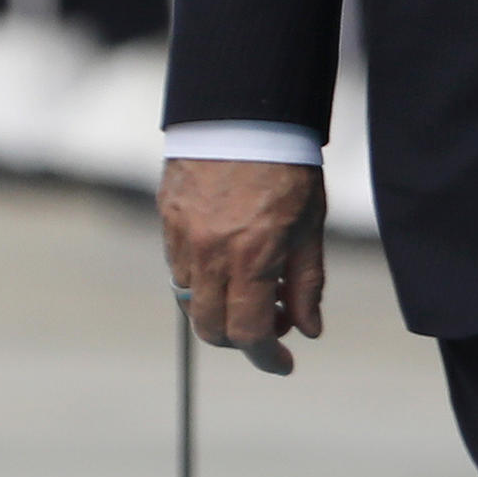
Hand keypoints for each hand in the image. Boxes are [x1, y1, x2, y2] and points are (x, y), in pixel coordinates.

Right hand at [159, 156, 326, 371]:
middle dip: (241, 339)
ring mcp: (182, 238)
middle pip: (211, 328)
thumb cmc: (288, 164)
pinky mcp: (166, 221)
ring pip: (190, 302)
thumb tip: (308, 330)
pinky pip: (178, 269)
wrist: (246, 111)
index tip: (282, 365)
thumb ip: (307, 281)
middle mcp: (210, 255)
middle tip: (273, 323)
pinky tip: (229, 261)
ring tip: (256, 286)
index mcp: (251, 257)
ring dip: (219, 309)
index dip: (266, 358)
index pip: (249, 332)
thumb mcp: (311, 224)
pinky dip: (201, 281)